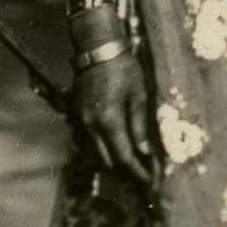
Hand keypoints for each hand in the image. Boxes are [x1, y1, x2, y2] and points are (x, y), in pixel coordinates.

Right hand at [75, 52, 156, 185]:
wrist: (97, 47)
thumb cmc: (124, 68)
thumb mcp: (139, 95)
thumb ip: (139, 126)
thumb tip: (144, 152)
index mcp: (108, 120)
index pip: (122, 156)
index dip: (137, 170)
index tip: (150, 179)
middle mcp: (89, 124)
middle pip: (106, 160)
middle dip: (124, 168)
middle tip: (142, 170)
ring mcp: (80, 119)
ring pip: (94, 152)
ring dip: (111, 158)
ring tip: (130, 158)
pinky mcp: (76, 113)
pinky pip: (87, 140)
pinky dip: (100, 147)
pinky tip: (114, 142)